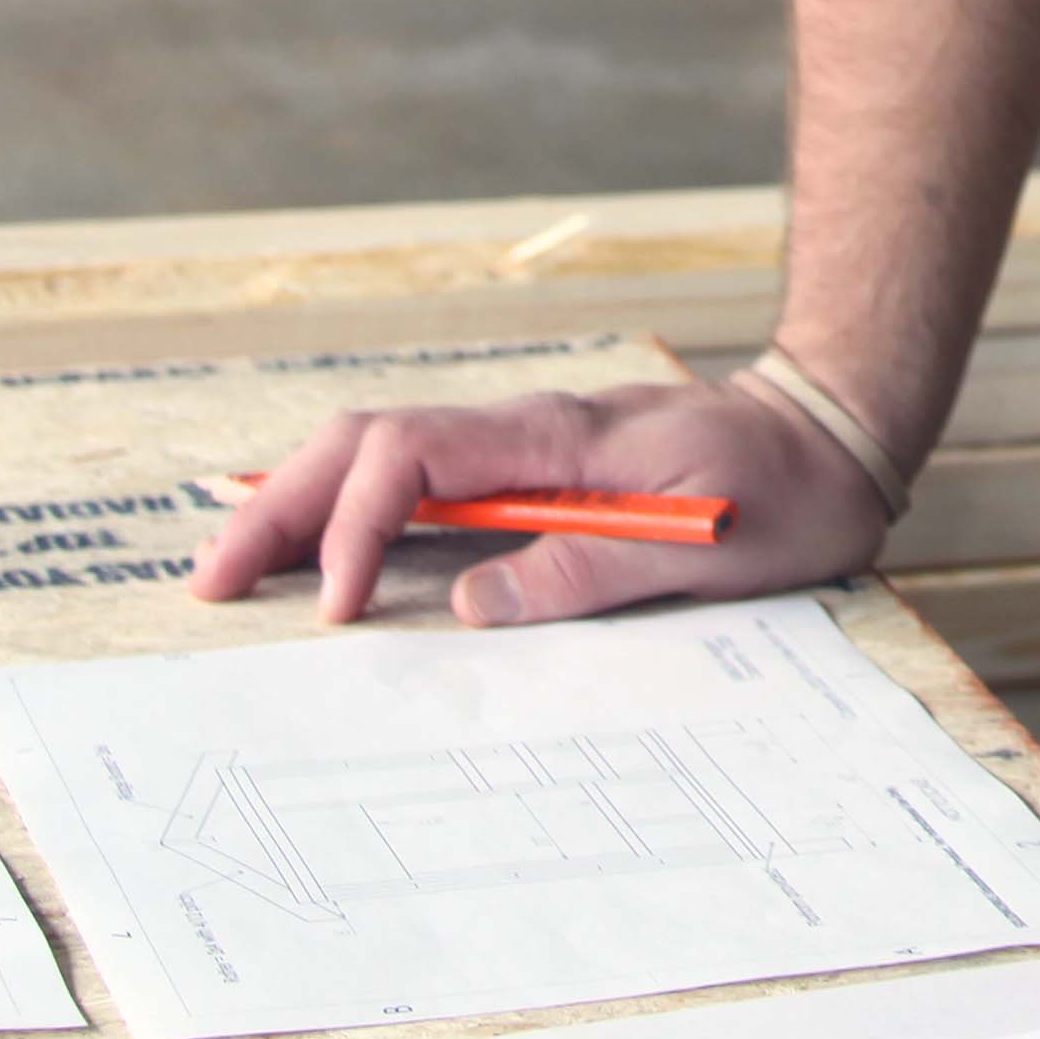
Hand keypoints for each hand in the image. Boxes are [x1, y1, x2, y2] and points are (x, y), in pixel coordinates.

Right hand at [188, 375, 894, 628]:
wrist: (833, 436)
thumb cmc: (782, 492)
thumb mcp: (704, 544)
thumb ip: (589, 569)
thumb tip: (476, 606)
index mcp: (554, 436)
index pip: (411, 456)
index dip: (357, 528)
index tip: (337, 609)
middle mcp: (522, 429)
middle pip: (367, 445)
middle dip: (281, 508)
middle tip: (207, 582)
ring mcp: (520, 447)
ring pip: (380, 457)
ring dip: (302, 507)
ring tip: (230, 569)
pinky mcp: (528, 472)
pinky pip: (419, 481)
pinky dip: (351, 508)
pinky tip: (313, 547)